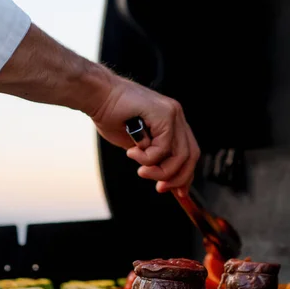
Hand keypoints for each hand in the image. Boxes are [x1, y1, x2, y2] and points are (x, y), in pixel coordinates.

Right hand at [89, 76, 199, 192]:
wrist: (99, 96)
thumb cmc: (112, 116)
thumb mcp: (137, 146)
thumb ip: (152, 159)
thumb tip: (164, 180)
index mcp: (172, 122)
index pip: (189, 153)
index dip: (185, 175)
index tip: (177, 192)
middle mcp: (176, 116)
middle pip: (190, 155)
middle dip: (176, 177)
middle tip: (159, 187)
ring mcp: (173, 113)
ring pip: (179, 155)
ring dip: (158, 170)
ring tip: (140, 169)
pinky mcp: (165, 114)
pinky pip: (164, 147)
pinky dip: (148, 157)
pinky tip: (133, 152)